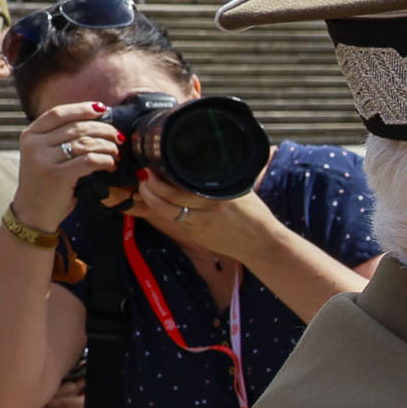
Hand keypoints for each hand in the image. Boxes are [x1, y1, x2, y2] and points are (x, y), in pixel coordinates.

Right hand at [11, 102, 119, 229]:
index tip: (101, 109)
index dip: (82, 109)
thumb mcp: (44, 155)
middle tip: (118, 137)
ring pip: (86, 143)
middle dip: (104, 130)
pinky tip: (110, 164)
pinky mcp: (57, 175)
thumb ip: (59, 138)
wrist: (33, 212)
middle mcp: (34, 144)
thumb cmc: (46, 183)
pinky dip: (105, 160)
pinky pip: (90, 160)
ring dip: (108, 147)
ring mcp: (44, 159)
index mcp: (30, 135)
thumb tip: (94, 122)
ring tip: (116, 153)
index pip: (58, 113)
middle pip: (77, 128)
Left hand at [129, 154, 282, 260]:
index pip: (180, 184)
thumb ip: (220, 180)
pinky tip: (163, 203)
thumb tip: (202, 164)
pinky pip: (175, 220)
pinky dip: (164, 211)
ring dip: (150, 199)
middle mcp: (206, 209)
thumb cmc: (254, 215)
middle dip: (149, 187)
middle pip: (167, 198)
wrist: (261, 243)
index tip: (154, 167)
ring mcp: (199, 224)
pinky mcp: (196, 235)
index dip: (161, 176)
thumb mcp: (240, 191)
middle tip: (145, 177)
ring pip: (164, 211)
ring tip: (146, 189)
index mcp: (217, 195)